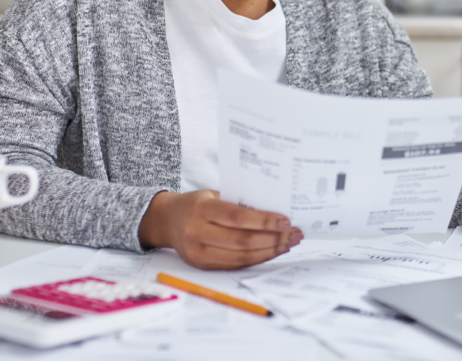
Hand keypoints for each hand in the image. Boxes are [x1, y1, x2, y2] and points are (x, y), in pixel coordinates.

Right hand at [138, 190, 302, 268]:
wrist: (166, 221)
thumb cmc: (196, 204)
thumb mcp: (213, 195)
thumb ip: (237, 203)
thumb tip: (275, 211)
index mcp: (202, 210)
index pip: (237, 217)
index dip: (264, 221)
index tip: (286, 221)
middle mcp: (198, 233)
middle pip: (242, 241)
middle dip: (273, 239)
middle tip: (295, 234)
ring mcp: (199, 253)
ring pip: (242, 257)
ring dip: (270, 251)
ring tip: (289, 243)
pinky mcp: (203, 266)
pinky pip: (236, 265)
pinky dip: (257, 259)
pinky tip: (272, 251)